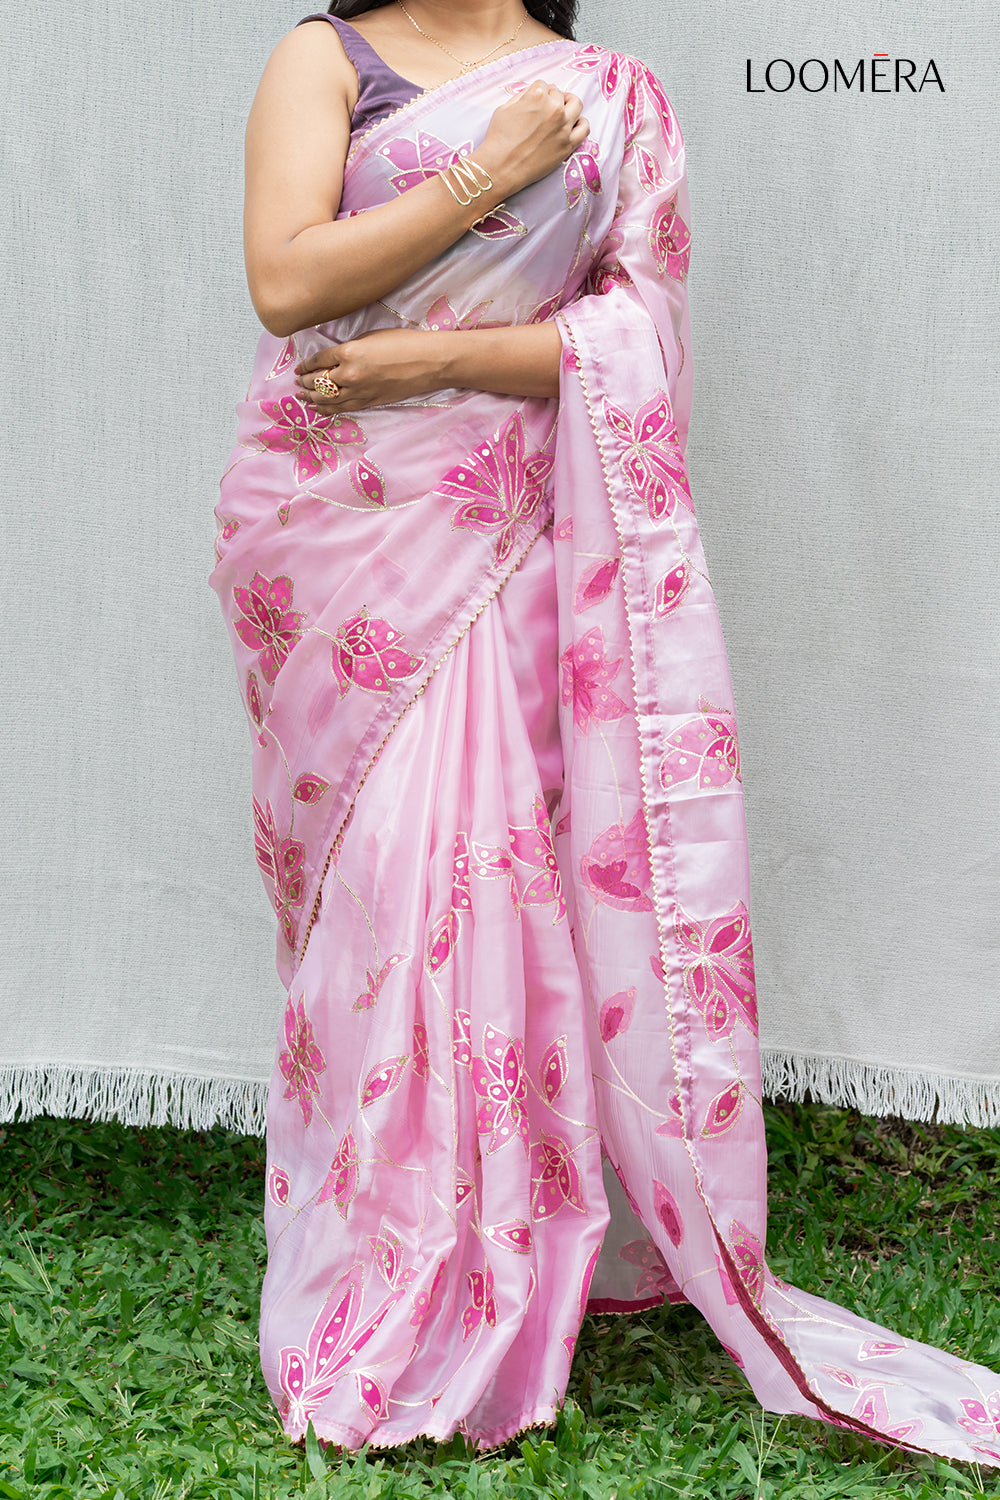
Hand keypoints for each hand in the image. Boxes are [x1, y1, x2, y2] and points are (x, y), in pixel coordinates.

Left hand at [295, 329, 441, 412]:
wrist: (428, 362)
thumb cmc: (403, 343)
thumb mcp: (370, 337)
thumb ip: (349, 348)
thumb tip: (335, 358)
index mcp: (348, 352)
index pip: (318, 361)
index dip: (305, 365)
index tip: (299, 368)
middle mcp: (350, 374)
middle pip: (318, 382)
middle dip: (305, 382)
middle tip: (298, 382)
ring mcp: (359, 391)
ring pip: (327, 399)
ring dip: (311, 398)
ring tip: (302, 396)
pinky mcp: (370, 402)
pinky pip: (342, 408)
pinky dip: (327, 409)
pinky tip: (317, 408)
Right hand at [475, 80, 588, 197]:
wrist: (501, 168)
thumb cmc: (498, 138)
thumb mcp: (505, 108)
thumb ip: (522, 96)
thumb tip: (533, 93)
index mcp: (538, 95)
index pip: (544, 85)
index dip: (539, 92)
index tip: (535, 102)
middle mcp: (554, 108)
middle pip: (559, 94)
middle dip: (552, 98)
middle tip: (545, 108)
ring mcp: (563, 127)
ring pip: (576, 104)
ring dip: (570, 103)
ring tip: (563, 110)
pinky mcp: (568, 144)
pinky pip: (584, 128)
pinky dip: (581, 123)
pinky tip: (574, 124)